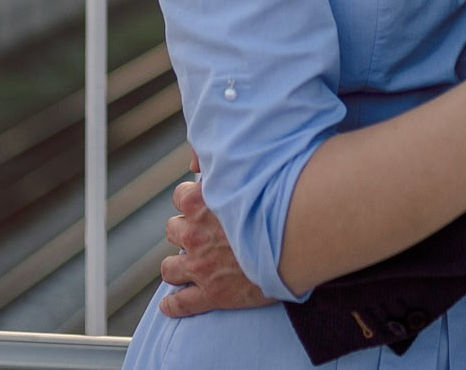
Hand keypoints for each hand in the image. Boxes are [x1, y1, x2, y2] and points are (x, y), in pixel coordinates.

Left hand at [158, 173, 274, 316]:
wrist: (296, 239)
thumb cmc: (277, 201)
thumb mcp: (245, 172)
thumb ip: (217, 164)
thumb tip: (195, 160)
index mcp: (200, 202)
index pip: (180, 197)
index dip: (192, 202)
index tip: (204, 205)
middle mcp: (194, 234)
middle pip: (173, 230)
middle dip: (186, 232)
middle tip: (204, 235)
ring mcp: (200, 266)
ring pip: (169, 268)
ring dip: (177, 265)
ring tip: (188, 266)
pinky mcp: (212, 294)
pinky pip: (180, 303)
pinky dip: (172, 305)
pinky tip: (169, 305)